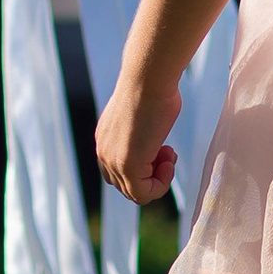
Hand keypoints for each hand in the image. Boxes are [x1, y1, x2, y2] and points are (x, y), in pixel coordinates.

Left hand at [95, 80, 181, 203]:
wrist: (149, 79)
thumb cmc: (153, 89)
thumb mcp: (142, 115)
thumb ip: (141, 134)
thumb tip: (154, 144)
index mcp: (105, 140)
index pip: (118, 172)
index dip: (145, 167)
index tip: (162, 148)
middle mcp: (104, 153)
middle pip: (126, 184)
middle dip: (152, 174)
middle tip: (167, 152)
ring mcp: (113, 161)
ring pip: (135, 192)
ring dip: (158, 179)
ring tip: (168, 156)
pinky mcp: (127, 165)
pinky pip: (143, 194)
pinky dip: (161, 184)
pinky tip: (168, 162)